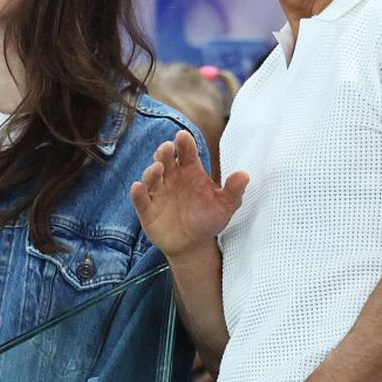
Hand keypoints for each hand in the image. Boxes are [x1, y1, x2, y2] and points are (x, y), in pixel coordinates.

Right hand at [130, 130, 248, 259]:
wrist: (194, 245)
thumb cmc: (209, 218)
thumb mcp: (225, 205)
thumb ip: (233, 190)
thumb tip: (245, 175)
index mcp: (190, 170)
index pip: (186, 152)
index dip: (184, 144)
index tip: (183, 137)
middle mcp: (172, 177)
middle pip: (164, 159)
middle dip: (164, 152)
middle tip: (168, 147)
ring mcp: (158, 192)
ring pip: (150, 177)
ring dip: (152, 171)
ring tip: (159, 168)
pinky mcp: (147, 209)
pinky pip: (140, 199)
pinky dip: (137, 193)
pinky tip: (137, 187)